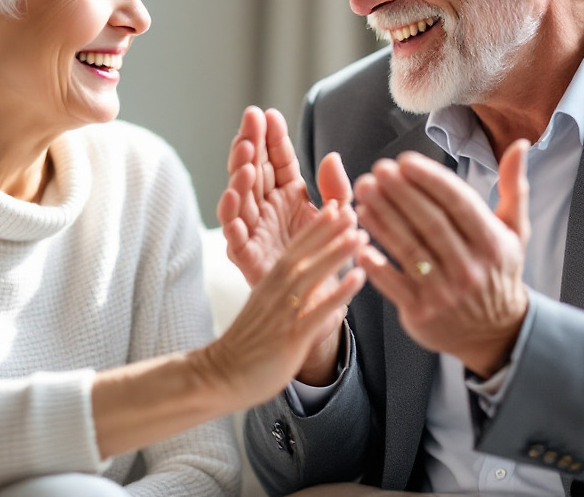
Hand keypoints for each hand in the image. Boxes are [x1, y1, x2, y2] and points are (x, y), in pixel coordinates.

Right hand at [204, 201, 366, 407]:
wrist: (222, 376)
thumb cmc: (247, 343)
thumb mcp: (262, 307)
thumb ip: (280, 290)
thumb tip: (298, 279)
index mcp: (268, 282)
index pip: (295, 247)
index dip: (316, 226)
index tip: (336, 206)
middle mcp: (274, 290)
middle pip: (303, 252)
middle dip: (329, 229)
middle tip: (353, 209)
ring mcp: (282, 311)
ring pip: (310, 274)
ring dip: (337, 253)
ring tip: (361, 235)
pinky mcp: (290, 336)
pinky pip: (317, 309)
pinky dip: (338, 292)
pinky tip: (358, 278)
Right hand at [216, 106, 351, 285]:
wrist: (323, 305)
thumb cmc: (329, 257)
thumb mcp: (340, 219)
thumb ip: (337, 190)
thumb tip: (332, 157)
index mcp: (289, 194)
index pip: (277, 159)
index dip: (272, 137)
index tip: (268, 114)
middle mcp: (268, 208)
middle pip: (254, 170)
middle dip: (250, 144)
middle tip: (249, 121)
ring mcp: (255, 231)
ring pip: (240, 198)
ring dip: (238, 176)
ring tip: (244, 155)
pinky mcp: (248, 257)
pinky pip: (235, 236)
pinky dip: (230, 217)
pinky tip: (231, 197)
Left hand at [354, 140, 531, 377]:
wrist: (495, 333)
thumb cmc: (499, 271)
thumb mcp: (516, 232)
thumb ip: (514, 188)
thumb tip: (519, 144)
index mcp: (493, 244)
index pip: (458, 203)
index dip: (430, 179)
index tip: (404, 160)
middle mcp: (470, 268)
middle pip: (429, 223)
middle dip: (400, 193)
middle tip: (376, 170)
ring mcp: (445, 293)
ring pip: (408, 248)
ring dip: (381, 218)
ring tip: (363, 193)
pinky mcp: (421, 313)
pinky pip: (392, 283)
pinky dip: (374, 262)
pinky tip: (358, 239)